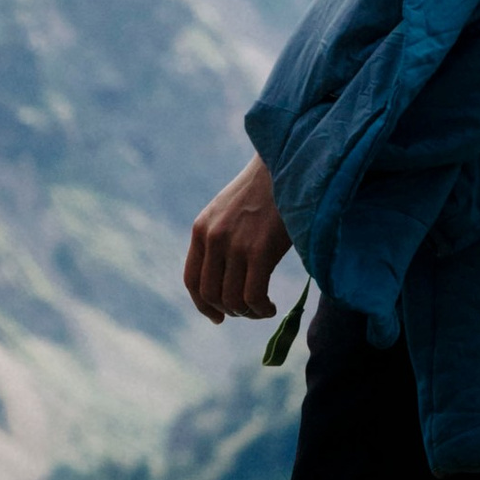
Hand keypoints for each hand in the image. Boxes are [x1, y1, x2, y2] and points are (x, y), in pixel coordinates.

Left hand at [183, 153, 291, 324]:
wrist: (288, 163)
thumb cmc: (265, 189)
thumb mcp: (228, 210)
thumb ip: (220, 238)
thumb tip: (225, 277)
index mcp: (201, 229)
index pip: (191, 280)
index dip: (203, 305)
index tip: (219, 316)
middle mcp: (213, 238)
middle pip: (210, 294)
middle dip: (230, 310)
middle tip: (249, 310)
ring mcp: (235, 245)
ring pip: (232, 299)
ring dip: (248, 312)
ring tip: (263, 308)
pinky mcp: (260, 250)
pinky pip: (253, 296)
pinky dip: (261, 308)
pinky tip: (271, 307)